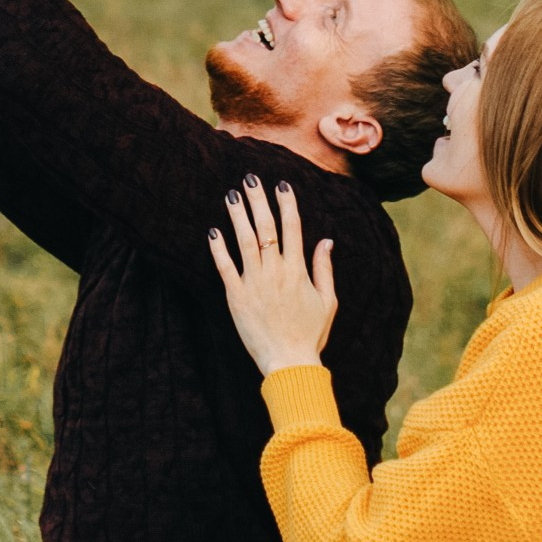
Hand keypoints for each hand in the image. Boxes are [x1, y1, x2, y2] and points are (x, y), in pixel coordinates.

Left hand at [209, 175, 338, 375]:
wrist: (290, 362)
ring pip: (244, 241)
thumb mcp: (328, 301)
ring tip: (230, 195)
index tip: (281, 185)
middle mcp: (276, 271)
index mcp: (298, 270)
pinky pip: (225, 268)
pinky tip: (213, 231)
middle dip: (258, 201)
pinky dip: (218, 249)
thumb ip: (324, 268)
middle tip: (250, 179)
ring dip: (237, 216)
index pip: (292, 228)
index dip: (286, 204)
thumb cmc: (311, 334)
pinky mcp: (236, 297)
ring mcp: (254, 283)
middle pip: (265, 228)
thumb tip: (327, 240)